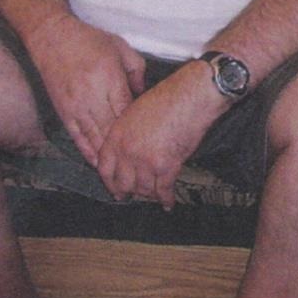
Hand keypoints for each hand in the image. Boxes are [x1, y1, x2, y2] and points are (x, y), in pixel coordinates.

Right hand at [22, 13, 145, 165]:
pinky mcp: (63, 112)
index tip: (151, 138)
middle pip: (112, 130)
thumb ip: (137, 71)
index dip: (138, 127)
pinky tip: (98, 164)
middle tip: (142, 163)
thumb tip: (142, 93)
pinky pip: (77, 137)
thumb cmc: (89, 40)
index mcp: (109, 79)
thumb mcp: (121, 48)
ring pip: (95, 138)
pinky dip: (88, 152)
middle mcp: (91, 97)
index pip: (126, 111)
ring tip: (123, 171)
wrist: (52, 38)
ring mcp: (76, 107)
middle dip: (126, 148)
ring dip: (108, 156)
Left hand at [95, 64, 224, 207]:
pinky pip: (163, 190)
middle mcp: (128, 150)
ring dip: (149, 195)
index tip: (113, 186)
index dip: (109, 180)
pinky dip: (166, 198)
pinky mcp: (166, 166)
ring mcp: (146, 160)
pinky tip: (167, 202)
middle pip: (122, 182)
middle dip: (126, 192)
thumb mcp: (138, 109)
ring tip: (153, 197)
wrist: (192, 95)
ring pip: (143, 189)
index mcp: (118, 134)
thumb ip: (129, 131)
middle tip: (128, 196)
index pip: (105, 166)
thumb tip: (130, 146)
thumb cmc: (171, 96)